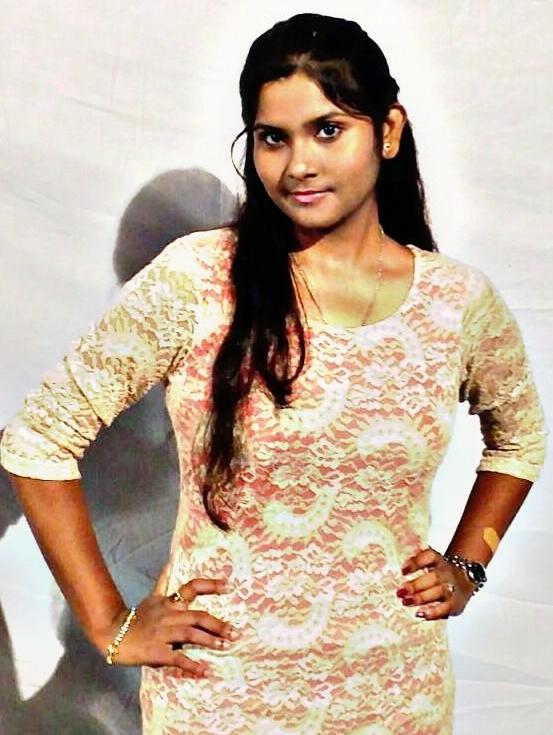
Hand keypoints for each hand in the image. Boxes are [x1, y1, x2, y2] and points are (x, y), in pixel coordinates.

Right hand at [97, 578, 240, 677]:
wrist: (113, 633)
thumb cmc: (137, 617)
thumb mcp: (152, 597)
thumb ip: (163, 582)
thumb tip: (171, 562)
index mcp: (169, 602)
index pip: (191, 588)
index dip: (210, 586)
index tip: (228, 586)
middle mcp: (168, 615)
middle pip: (197, 616)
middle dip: (218, 624)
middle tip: (234, 632)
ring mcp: (163, 633)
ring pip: (191, 634)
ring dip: (210, 641)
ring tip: (224, 646)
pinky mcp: (157, 652)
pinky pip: (177, 657)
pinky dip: (192, 665)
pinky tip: (204, 670)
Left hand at [397, 546, 475, 619]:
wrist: (466, 578)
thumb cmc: (440, 570)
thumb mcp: (430, 560)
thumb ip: (416, 559)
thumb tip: (405, 560)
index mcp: (438, 560)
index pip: (429, 556)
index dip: (415, 563)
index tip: (402, 571)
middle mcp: (446, 573)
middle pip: (434, 577)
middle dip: (416, 585)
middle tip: (400, 592)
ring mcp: (452, 588)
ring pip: (440, 592)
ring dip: (422, 598)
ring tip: (406, 602)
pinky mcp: (456, 604)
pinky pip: (446, 608)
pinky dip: (433, 612)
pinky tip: (420, 614)